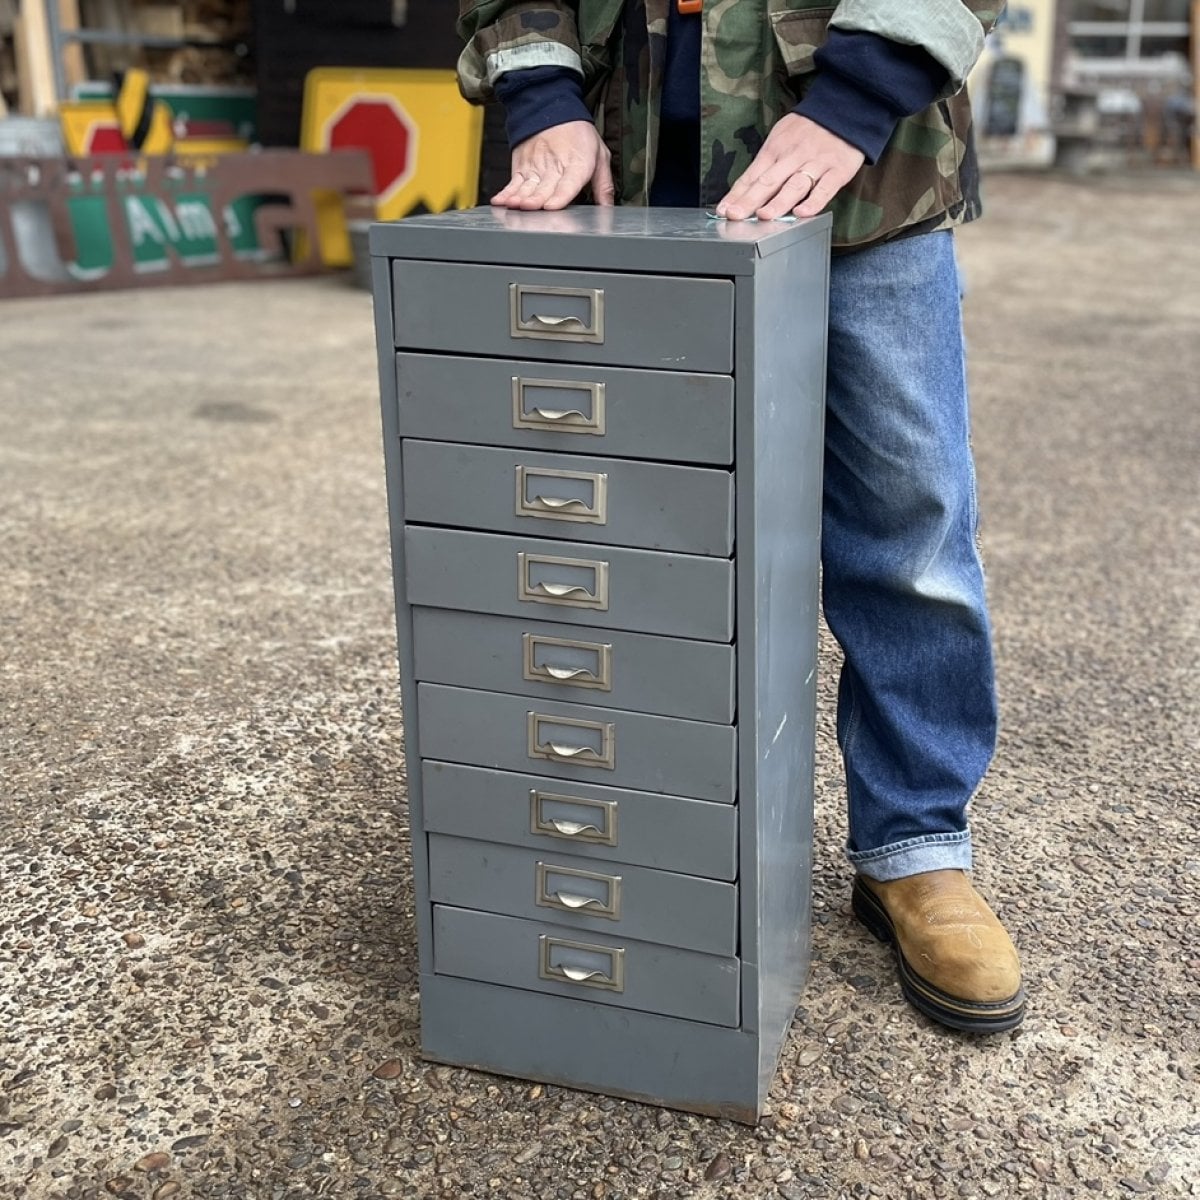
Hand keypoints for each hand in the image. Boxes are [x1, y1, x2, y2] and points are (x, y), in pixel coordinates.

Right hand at [491, 121, 614, 210]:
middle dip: (537, 200)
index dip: (560, 195)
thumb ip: (604, 185)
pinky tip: (500, 201)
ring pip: (527, 186)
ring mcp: (535, 166)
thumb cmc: (577, 134)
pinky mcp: (522, 167)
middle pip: (545, 188)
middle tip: (531, 209)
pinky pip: (513, 183)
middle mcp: (554, 166)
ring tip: (514, 205)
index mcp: (577, 164)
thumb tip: (608, 210)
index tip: (552, 206)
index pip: (568, 183)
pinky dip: (506, 193)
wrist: (551, 106)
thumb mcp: (600, 155)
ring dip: (520, 197)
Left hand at [715, 114, 863, 220]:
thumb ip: (764, 166)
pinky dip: (814, 201)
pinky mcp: (838, 170)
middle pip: (768, 181)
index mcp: (776, 149)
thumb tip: (742, 193)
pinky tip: (802, 213)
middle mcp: (793, 156)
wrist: (847, 107)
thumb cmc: (808, 129)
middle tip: (735, 216)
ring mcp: (816, 163)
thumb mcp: (781, 138)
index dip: (736, 195)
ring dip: (778, 202)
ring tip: (764, 216)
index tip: (723, 211)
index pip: (752, 176)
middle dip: (750, 200)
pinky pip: (825, 188)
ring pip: (794, 185)